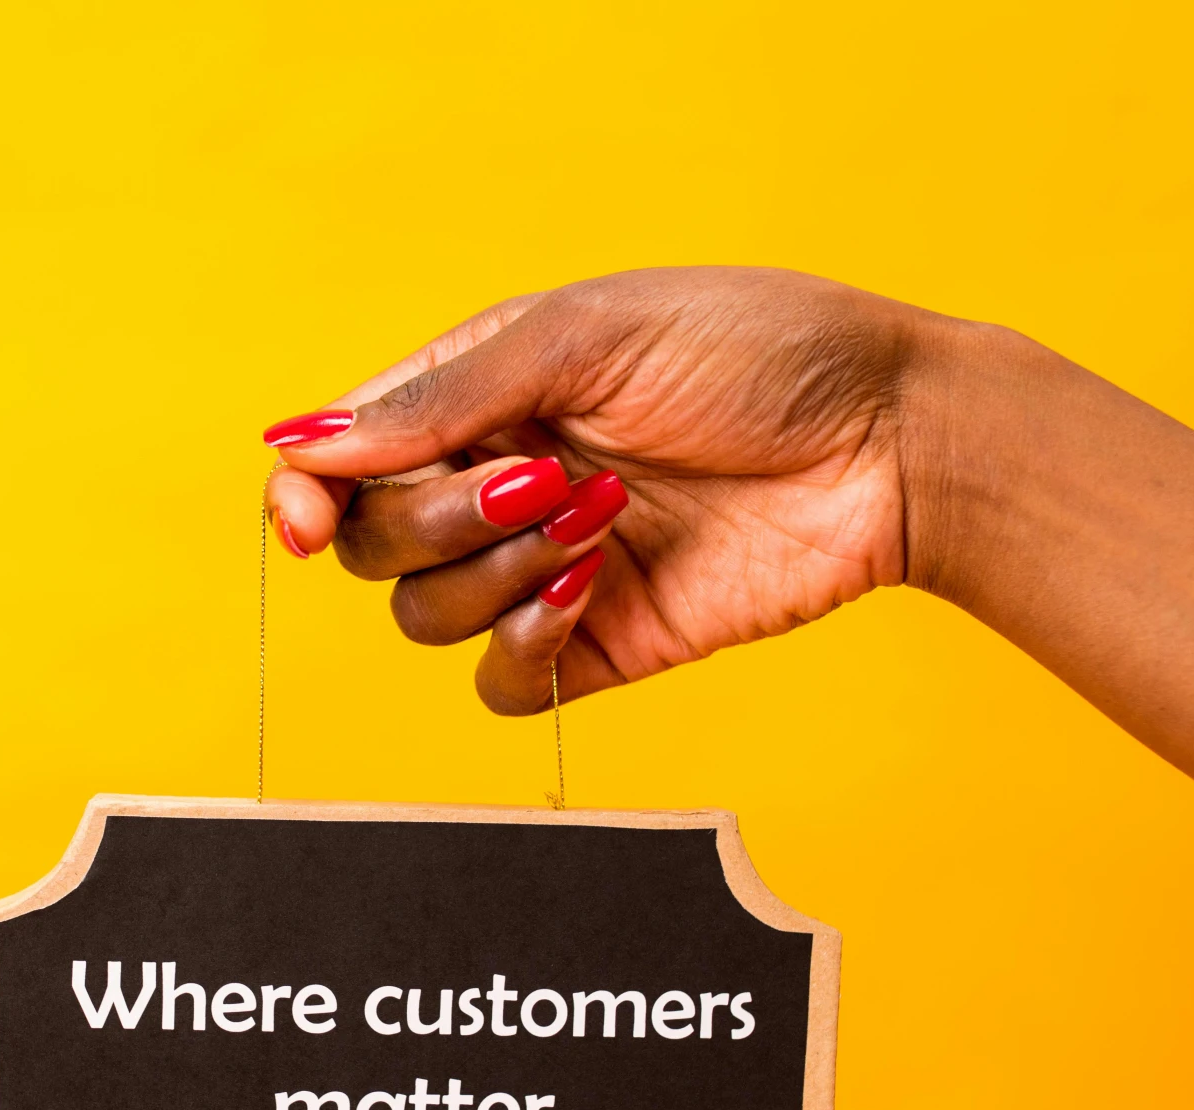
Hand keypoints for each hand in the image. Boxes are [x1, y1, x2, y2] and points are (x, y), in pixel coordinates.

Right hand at [262, 267, 934, 712]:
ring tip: (599, 519)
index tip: (303, 518)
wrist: (893, 440)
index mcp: (477, 394)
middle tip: (542, 477)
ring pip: (426, 617)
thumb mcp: (585, 338)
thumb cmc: (755, 350)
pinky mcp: (600, 644)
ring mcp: (543, 567)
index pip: (342, 461)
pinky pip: (503, 687)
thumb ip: (440, 399)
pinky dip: (526, 648)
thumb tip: (300, 448)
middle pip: (372, 545)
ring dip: (496, 573)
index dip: (304, 495)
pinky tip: (595, 589)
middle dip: (436, 519)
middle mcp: (496, 481)